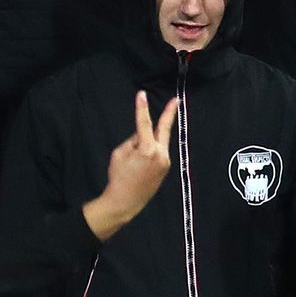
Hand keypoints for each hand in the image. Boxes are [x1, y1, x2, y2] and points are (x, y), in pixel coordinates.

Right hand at [82, 92, 179, 239]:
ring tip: (133, 162)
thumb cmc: (119, 177)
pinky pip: (156, 153)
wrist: (125, 201)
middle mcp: (161, 155)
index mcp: (148, 149)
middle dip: (170, 114)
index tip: (141, 95)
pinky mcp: (165, 168)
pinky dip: (148, 153)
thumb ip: (133, 140)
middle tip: (176, 100)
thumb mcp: (119, 153)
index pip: (143, 124)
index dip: (142, 108)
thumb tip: (142, 134)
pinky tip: (139, 166)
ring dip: (146, 144)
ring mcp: (165, 162)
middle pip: (164, 129)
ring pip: (155, 144)